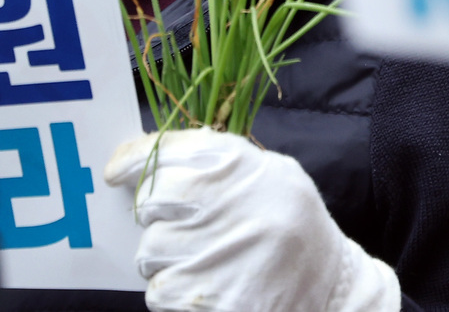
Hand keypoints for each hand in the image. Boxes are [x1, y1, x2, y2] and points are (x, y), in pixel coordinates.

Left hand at [105, 127, 399, 311]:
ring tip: (203, 259)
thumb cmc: (292, 223)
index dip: (131, 162)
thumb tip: (142, 164)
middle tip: (181, 228)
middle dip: (156, 220)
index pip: (163, 151)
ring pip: (149, 254)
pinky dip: (175, 294)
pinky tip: (208, 285)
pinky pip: (162, 294)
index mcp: (238, 164)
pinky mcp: (215, 300)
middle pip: (148, 206)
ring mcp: (220, 254)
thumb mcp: (265, 172)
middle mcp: (227, 203)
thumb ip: (212, 162)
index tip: (115, 173)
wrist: (333, 285)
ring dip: (165, 260)